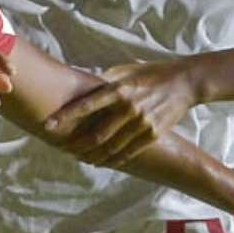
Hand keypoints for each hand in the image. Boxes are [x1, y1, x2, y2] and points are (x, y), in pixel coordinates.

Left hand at [43, 60, 198, 165]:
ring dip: (92, 156)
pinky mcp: (153, 134)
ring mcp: (142, 123)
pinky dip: (112, 160)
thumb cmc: (151, 73)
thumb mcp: (126, 70)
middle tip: (64, 148)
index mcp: (119, 89)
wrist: (185, 82)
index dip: (65, 116)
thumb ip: (104, 80)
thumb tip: (79, 85)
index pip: (86, 105)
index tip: (48, 125)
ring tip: (80, 158)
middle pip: (96, 134)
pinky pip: (128, 153)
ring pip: (111, 148)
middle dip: (77, 145)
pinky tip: (100, 162)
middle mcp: (129, 107)